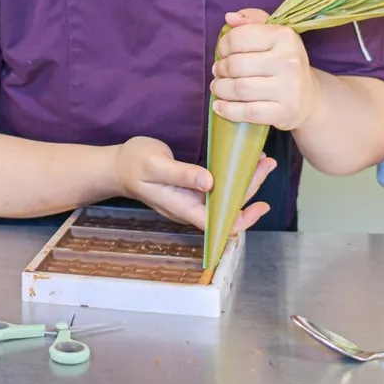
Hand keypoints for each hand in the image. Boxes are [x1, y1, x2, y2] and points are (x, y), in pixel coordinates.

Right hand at [112, 136, 276, 231]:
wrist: (117, 166)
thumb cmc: (133, 164)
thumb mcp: (155, 165)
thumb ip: (182, 174)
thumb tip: (210, 182)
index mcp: (183, 207)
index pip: (220, 223)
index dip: (243, 219)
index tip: (262, 205)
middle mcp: (191, 207)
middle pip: (228, 207)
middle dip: (251, 188)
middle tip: (267, 164)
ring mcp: (191, 198)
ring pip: (226, 196)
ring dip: (245, 181)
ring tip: (261, 160)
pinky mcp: (191, 187)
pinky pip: (218, 187)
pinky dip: (232, 175)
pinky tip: (240, 161)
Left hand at [210, 9, 319, 129]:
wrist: (308, 97)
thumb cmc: (284, 62)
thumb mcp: (274, 35)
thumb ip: (251, 21)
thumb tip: (229, 17)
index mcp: (285, 37)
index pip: (239, 38)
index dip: (223, 46)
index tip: (222, 53)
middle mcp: (289, 61)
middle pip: (236, 65)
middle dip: (219, 69)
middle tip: (218, 72)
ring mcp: (288, 89)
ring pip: (239, 89)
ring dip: (220, 88)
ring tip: (217, 87)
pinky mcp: (284, 112)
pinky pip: (247, 112)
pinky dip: (227, 110)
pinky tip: (219, 106)